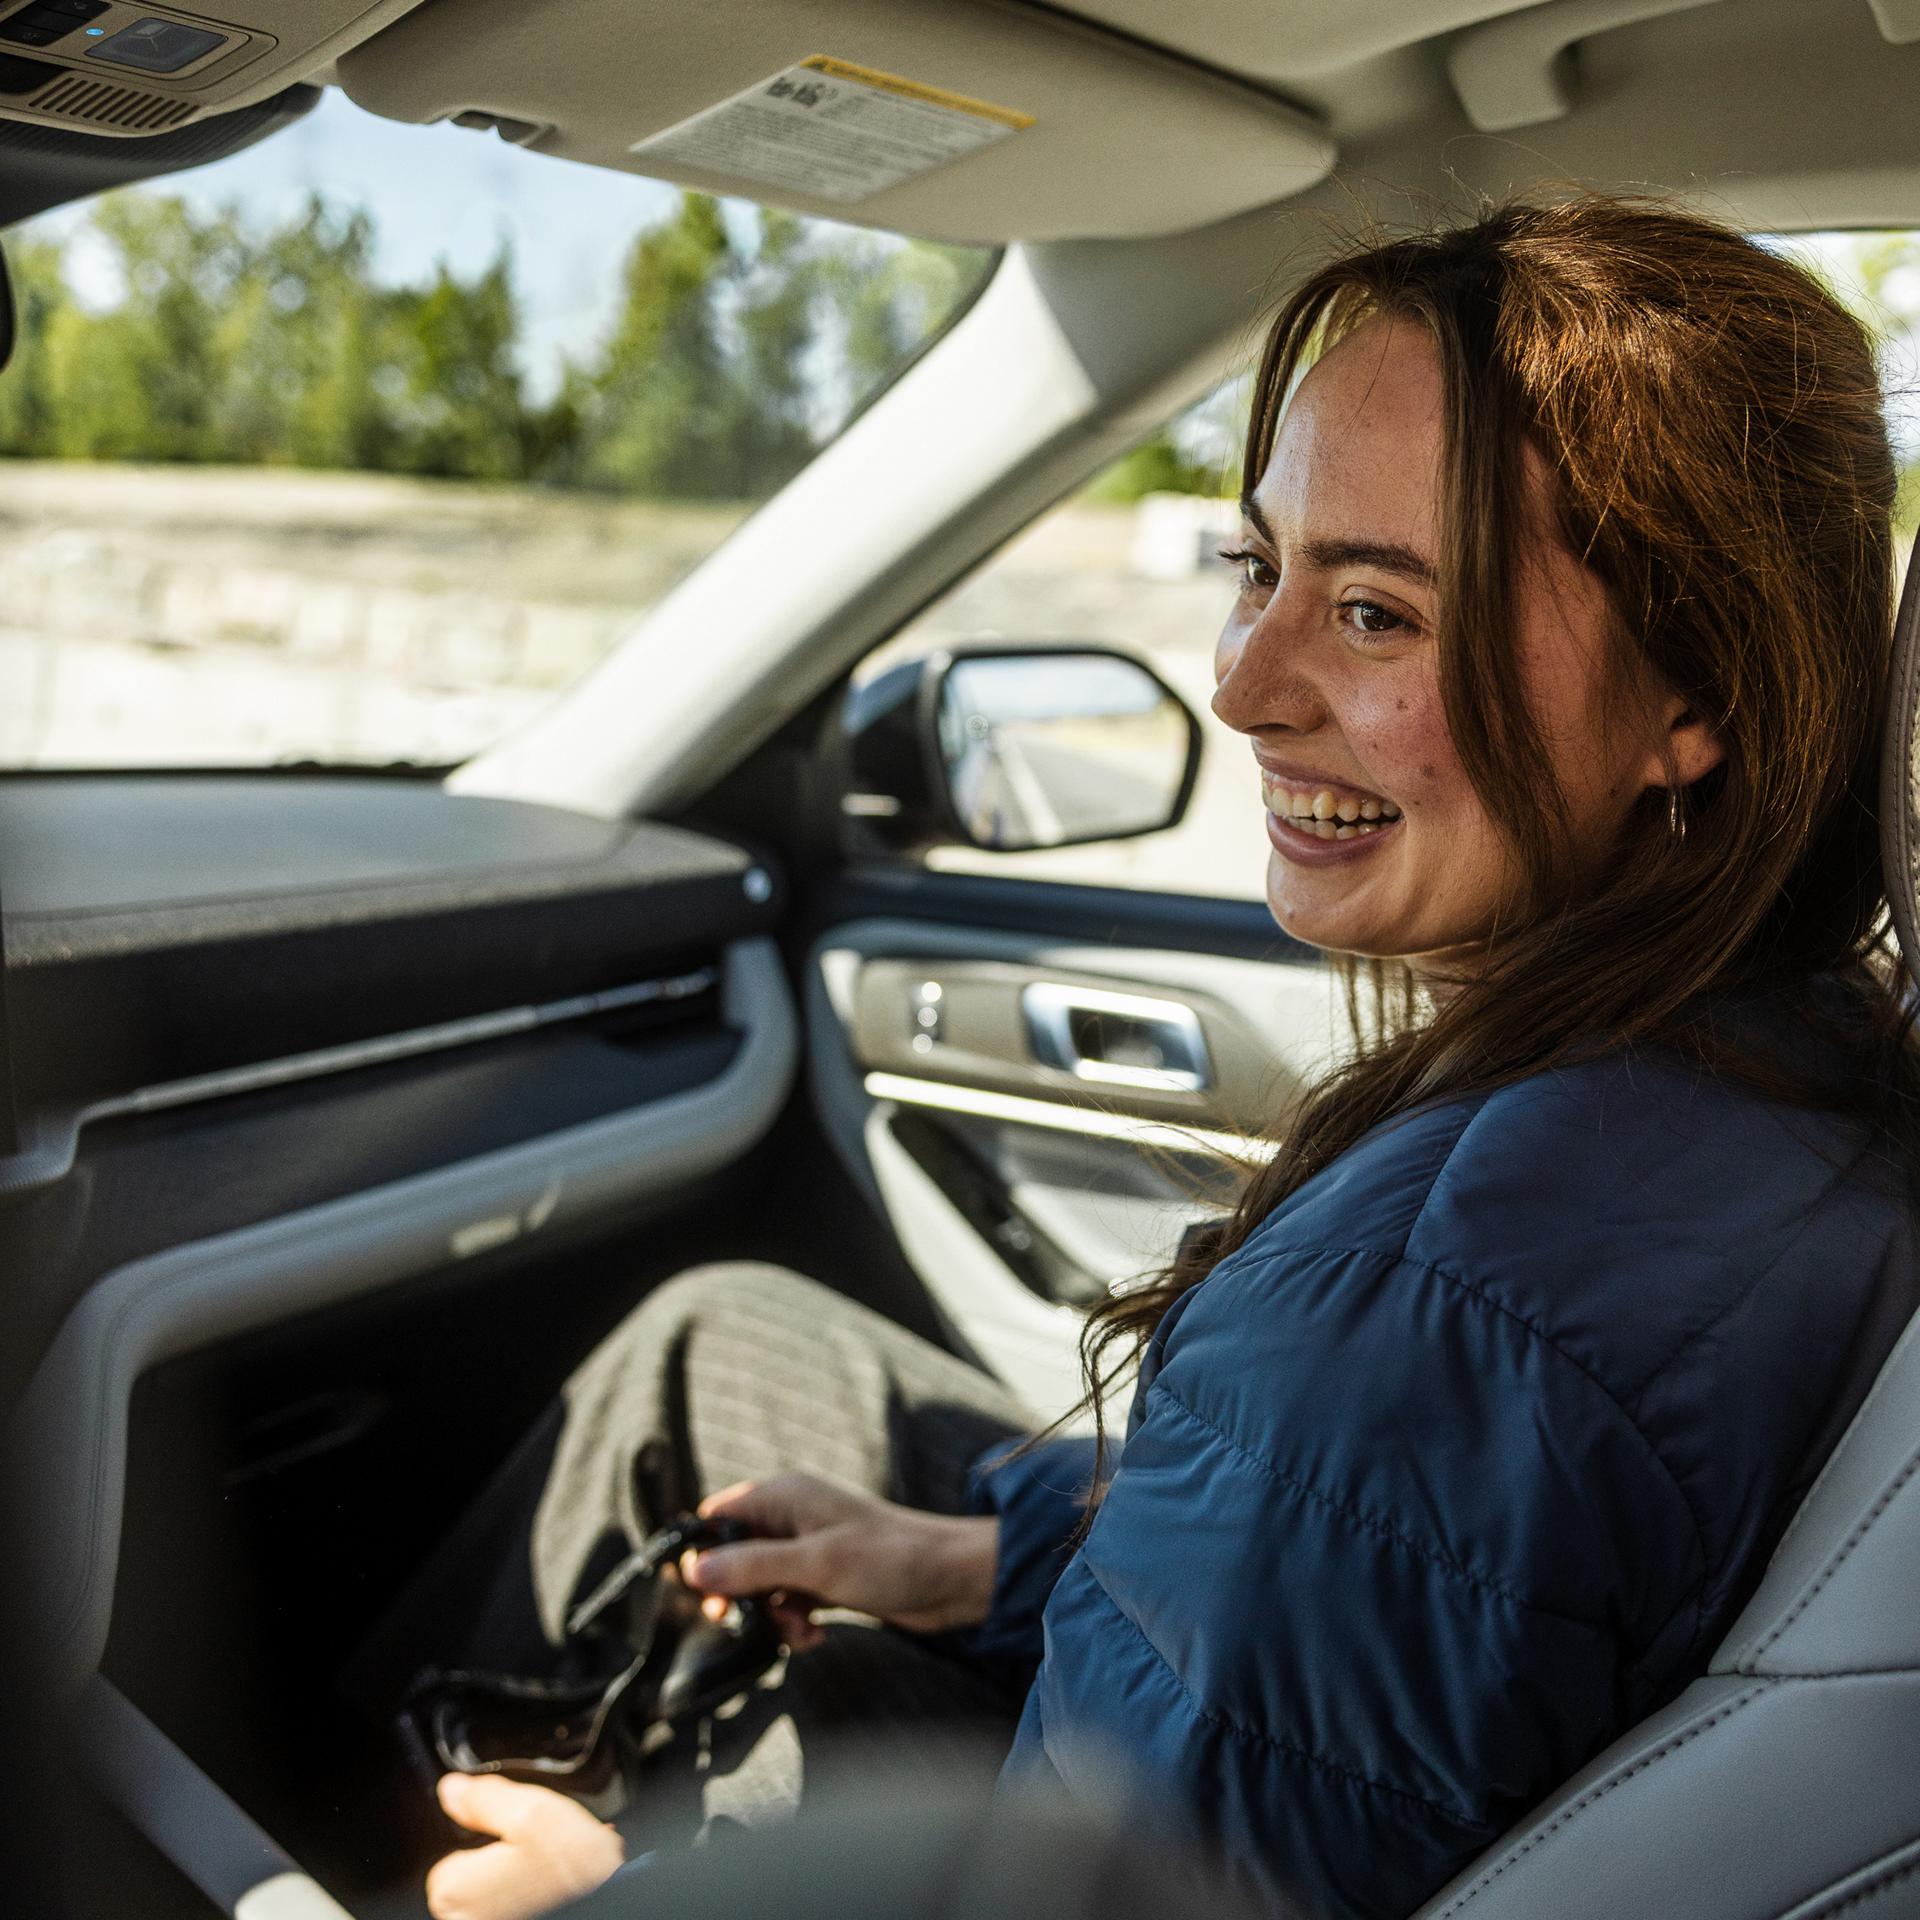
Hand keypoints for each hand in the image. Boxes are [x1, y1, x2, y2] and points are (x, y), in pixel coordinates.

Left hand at [425, 1774, 624, 1919]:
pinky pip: (516, 1903)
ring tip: (558, 1866)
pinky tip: (560, 1885)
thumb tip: (452, 1789)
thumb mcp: (533, 1812)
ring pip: (498, 1888)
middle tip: (544, 1849)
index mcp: (453, 1888)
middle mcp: (459, 1918)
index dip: (490, 1829)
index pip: (452, 1845)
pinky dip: (536, 1893)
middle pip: (475, 1868)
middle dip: (507, 1854)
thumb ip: (485, 1797)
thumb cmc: (575, 1875)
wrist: (614, 1905)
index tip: (519, 1831)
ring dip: (524, 1874)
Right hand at [683, 1472, 998, 1649]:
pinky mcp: (828, 1579)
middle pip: (735, 1554)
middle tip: (738, 1619)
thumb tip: (693, 1572)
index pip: (720, 1513)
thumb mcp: (815, 1564)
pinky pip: (789, 1602)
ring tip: (797, 1630)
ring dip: (770, 1614)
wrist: (954, 1581)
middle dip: (737, 1592)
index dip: (704, 1550)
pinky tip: (814, 1635)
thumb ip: (752, 1567)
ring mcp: (811, 1550)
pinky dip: (793, 1622)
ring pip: (762, 1585)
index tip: (702, 1590)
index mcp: (786, 1496)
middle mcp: (793, 1518)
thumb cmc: (891, 1558)